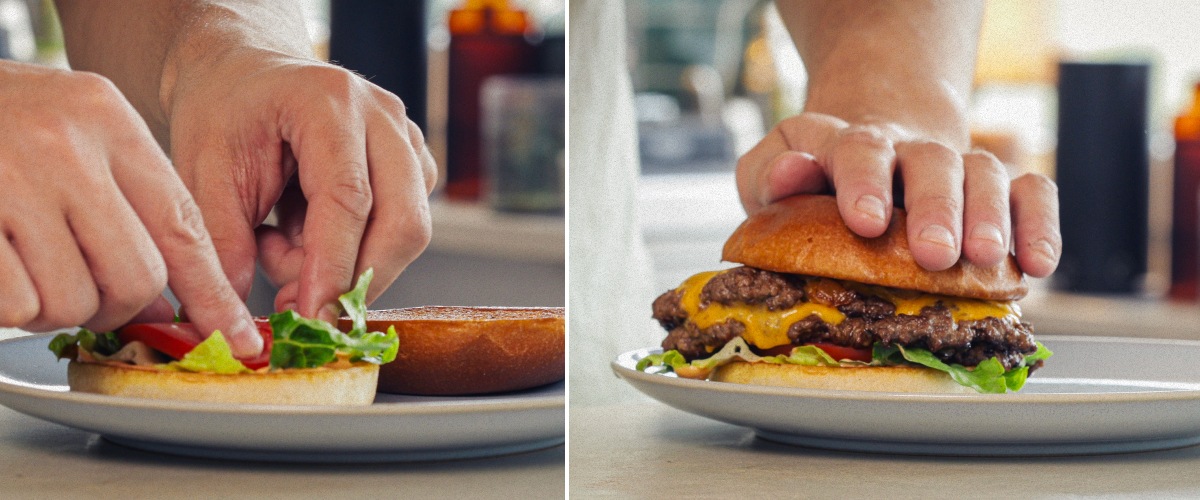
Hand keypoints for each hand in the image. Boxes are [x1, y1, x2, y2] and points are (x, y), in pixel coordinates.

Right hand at [0, 61, 259, 354]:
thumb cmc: (1, 119)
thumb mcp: (76, 127)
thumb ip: (130, 200)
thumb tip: (171, 302)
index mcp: (106, 119)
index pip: (182, 225)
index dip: (212, 293)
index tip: (234, 337)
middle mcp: (63, 147)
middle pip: (136, 276)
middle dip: (118, 304)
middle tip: (89, 291)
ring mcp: (10, 183)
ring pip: (74, 301)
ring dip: (55, 305)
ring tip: (28, 264)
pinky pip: (17, 305)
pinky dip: (12, 307)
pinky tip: (1, 267)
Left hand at [164, 49, 435, 321]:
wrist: (245, 75)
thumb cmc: (223, 112)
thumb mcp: (201, 172)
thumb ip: (222, 243)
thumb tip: (239, 318)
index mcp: (327, 101)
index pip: (348, 198)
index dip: (333, 267)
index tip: (311, 318)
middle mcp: (382, 115)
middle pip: (403, 221)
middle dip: (355, 280)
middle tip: (296, 307)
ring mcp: (407, 138)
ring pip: (407, 232)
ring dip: (347, 263)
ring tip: (279, 243)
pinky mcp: (414, 164)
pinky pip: (400, 228)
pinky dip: (354, 249)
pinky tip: (304, 229)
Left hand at [735, 112, 1060, 276]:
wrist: (868, 159)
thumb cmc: (811, 186)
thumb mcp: (767, 177)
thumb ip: (768, 174)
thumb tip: (794, 172)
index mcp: (845, 143)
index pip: (859, 148)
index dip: (864, 181)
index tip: (865, 221)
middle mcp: (907, 149)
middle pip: (930, 162)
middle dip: (936, 207)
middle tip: (934, 254)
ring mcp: (955, 167)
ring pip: (985, 173)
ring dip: (990, 216)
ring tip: (986, 260)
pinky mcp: (996, 191)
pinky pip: (1031, 192)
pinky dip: (1041, 223)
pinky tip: (1039, 263)